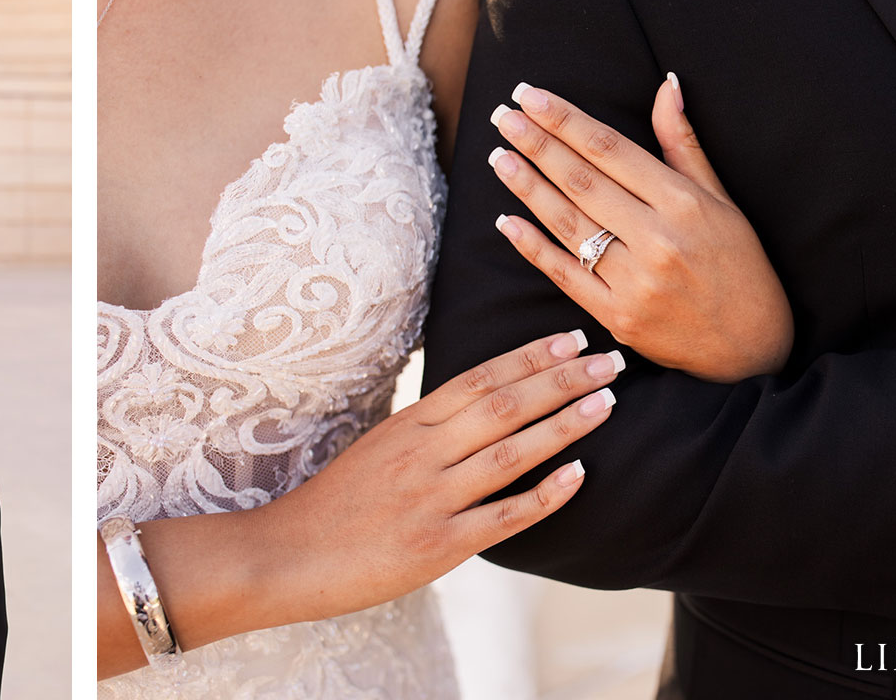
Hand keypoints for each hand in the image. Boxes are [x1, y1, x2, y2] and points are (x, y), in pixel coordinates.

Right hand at [251, 331, 616, 623]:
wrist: (285, 556)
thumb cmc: (331, 507)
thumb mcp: (374, 451)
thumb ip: (424, 433)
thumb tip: (474, 411)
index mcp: (406, 427)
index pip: (478, 379)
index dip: (529, 356)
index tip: (571, 338)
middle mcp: (421, 455)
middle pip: (502, 405)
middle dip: (561, 379)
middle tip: (610, 360)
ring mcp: (430, 499)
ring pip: (510, 452)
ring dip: (563, 425)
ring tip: (606, 403)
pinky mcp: (438, 546)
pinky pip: (503, 517)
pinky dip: (544, 495)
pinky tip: (578, 476)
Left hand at [488, 75, 792, 382]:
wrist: (752, 345)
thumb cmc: (738, 264)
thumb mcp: (721, 199)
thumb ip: (683, 144)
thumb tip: (666, 84)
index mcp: (684, 203)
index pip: (610, 149)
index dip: (565, 120)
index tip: (530, 96)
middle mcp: (658, 239)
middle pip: (582, 181)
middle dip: (537, 145)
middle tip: (502, 117)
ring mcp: (636, 281)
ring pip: (567, 224)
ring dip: (527, 187)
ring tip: (498, 157)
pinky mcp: (618, 317)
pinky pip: (565, 275)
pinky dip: (532, 247)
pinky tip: (504, 220)